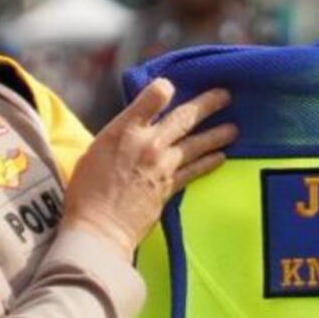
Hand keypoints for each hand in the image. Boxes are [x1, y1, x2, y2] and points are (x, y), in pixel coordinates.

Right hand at [62, 76, 235, 258]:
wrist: (99, 230)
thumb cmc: (85, 192)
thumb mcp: (94, 150)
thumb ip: (120, 135)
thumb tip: (134, 128)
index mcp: (125, 129)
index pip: (153, 96)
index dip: (163, 89)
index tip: (169, 87)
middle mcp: (149, 142)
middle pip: (184, 117)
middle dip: (207, 104)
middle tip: (224, 95)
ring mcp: (163, 164)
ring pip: (197, 143)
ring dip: (217, 134)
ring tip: (233, 128)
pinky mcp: (170, 186)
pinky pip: (196, 169)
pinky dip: (209, 161)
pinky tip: (221, 157)